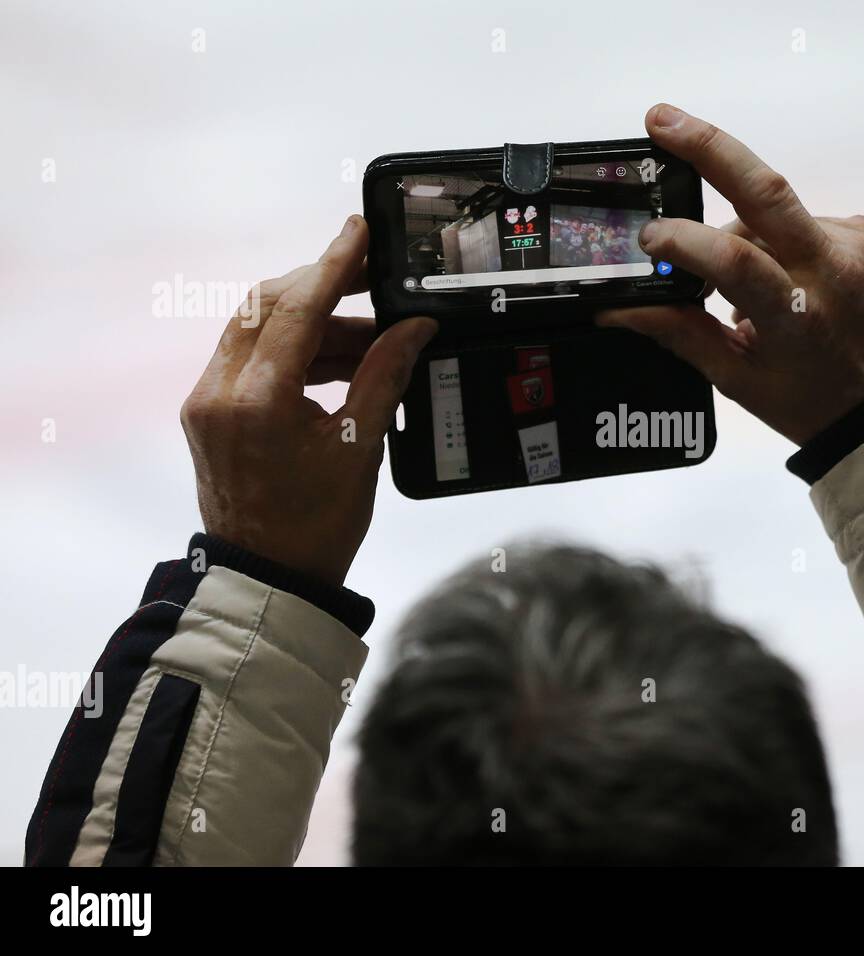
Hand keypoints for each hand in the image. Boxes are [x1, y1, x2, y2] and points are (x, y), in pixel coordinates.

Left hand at [180, 215, 436, 585]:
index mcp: (257, 401)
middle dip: (321, 287)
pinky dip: (294, 350)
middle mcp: (219, 392)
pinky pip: (251, 357)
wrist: (267, 579)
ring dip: (312, 323)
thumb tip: (414, 327)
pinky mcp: (208, 413)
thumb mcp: (360, 448)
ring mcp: (206, 401)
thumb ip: (383, 376)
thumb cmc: (316, 526)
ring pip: (257, 328)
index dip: (333, 265)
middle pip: (267, 306)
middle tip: (372, 282)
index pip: (296, 309)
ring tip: (372, 338)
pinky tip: (340, 361)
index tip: (359, 231)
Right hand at [598, 104, 863, 445]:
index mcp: (799, 318)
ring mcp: (854, 245)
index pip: (735, 260)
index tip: (647, 239)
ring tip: (734, 286)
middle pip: (766, 191)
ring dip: (739, 235)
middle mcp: (833, 271)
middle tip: (660, 119)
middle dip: (709, 147)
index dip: (684, 241)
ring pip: (771, 216)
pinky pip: (798, 223)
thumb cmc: (811, 401)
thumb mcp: (738, 380)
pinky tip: (777, 276)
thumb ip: (679, 333)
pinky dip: (774, 242)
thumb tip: (617, 308)